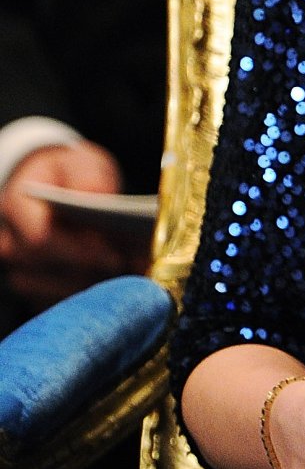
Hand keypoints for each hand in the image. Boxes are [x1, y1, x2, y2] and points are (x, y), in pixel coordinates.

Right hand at [0, 143, 144, 311]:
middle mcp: (10, 241)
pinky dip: (86, 301)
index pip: (39, 239)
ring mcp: (20, 268)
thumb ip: (88, 176)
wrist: (58, 188)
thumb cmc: (71, 176)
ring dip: (90, 288)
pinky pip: (59, 305)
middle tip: (128, 270)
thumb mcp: (82, 163)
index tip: (113, 254)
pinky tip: (114, 289)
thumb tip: (95, 195)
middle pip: (47, 270)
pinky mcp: (34, 290)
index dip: (78, 250)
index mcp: (16, 205)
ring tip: (125, 278)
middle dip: (89, 271)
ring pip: (52, 292)